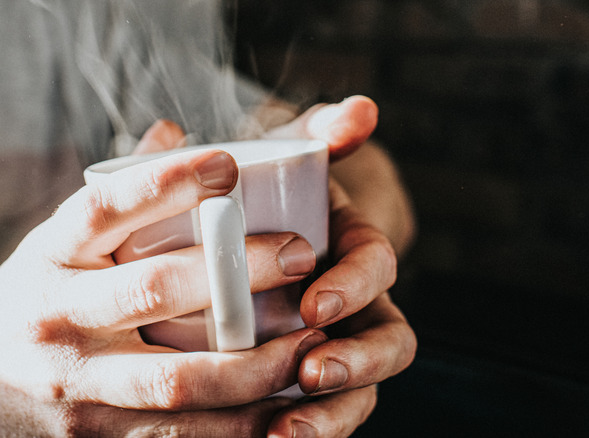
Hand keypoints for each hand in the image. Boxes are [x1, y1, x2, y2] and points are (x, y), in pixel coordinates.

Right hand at [0, 124, 328, 434]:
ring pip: (178, 380)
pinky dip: (240, 428)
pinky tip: (286, 407)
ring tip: (312, 342)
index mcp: (53, 254)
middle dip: (240, 272)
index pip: (105, 207)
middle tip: (303, 256)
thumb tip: (175, 130)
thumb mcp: (66, 242)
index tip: (231, 164)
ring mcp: (77, 386)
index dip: (168, 180)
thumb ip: (123, 194)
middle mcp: (58, 317)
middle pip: (155, 289)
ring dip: (257, 365)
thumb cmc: (52, 297)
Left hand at [141, 97, 416, 436]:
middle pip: (389, 344)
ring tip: (284, 433)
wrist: (253, 228)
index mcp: (356, 252)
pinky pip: (324, 415)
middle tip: (311, 374)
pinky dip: (304, 431)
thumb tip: (362, 110)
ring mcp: (339, 346)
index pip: (378, 268)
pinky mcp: (309, 383)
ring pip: (361, 392)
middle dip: (358, 362)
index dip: (355, 287)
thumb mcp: (293, 156)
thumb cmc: (275, 191)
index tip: (313, 304)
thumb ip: (325, 131)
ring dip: (332, 415)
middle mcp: (358, 305)